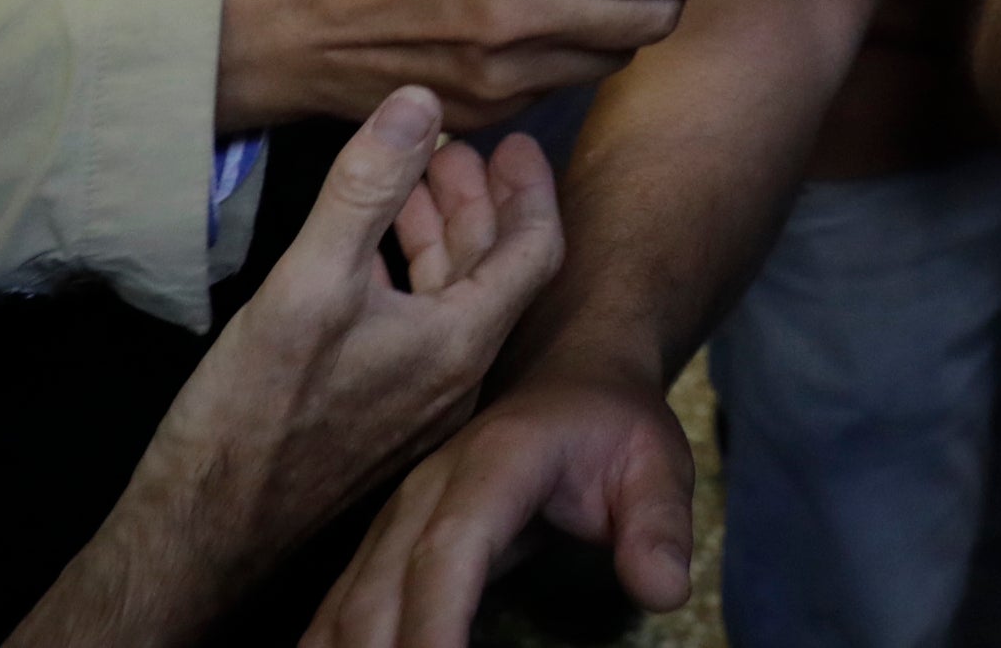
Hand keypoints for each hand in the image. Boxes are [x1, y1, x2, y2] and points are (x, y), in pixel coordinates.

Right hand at [12, 90, 562, 647]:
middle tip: (452, 141)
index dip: (529, 185)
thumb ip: (367, 188)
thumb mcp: (310, 280)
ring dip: (437, 232)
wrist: (201, 530)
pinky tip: (366, 248)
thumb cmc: (255, 412)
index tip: (510, 138)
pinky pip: (417, 327)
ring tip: (410, 175)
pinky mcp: (379, 417)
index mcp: (461, 343)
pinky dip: (405, 273)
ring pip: (451, 297)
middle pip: (492, 269)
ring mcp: (418, 402)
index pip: (535, 248)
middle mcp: (456, 377)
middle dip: (476, 197)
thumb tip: (417, 99)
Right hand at [306, 366, 696, 647]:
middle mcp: (425, 492)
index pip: (448, 550)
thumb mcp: (659, 463)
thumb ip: (660, 523)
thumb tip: (664, 591)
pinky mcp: (381, 549)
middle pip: (382, 593)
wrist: (568, 378)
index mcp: (494, 463)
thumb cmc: (612, 427)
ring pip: (345, 608)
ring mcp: (394, 521)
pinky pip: (336, 611)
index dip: (434, 623)